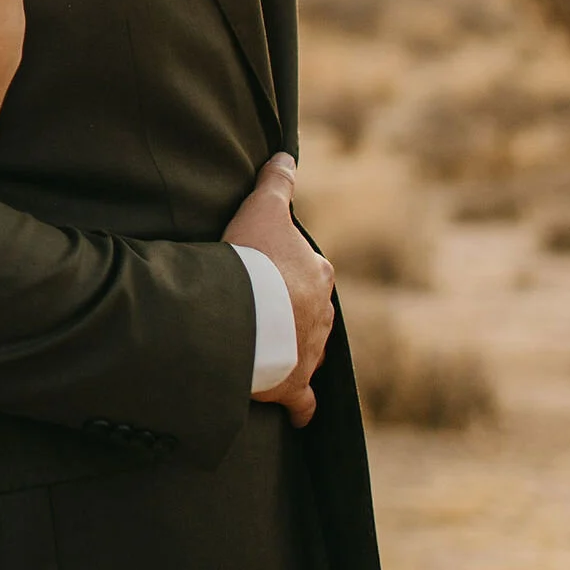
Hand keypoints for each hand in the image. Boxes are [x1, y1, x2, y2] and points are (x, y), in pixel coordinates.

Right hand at [224, 152, 333, 427]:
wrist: (247, 312)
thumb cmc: (253, 259)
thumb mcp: (263, 209)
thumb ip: (277, 182)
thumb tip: (287, 154)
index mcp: (317, 276)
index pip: (308, 274)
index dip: (285, 273)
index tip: (263, 275)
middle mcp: (322, 316)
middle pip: (309, 314)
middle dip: (291, 315)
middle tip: (260, 312)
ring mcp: (310, 352)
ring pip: (307, 351)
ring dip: (291, 352)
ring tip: (266, 351)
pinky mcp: (293, 384)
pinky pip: (303, 401)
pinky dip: (301, 407)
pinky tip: (298, 414)